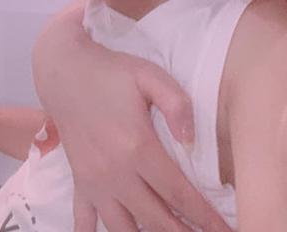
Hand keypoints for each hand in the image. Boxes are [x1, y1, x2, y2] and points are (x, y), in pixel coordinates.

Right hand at [32, 8, 231, 231]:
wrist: (64, 70)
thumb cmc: (112, 72)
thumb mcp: (149, 76)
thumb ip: (177, 104)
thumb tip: (191, 140)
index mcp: (137, 147)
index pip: (178, 192)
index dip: (203, 215)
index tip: (222, 228)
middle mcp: (115, 172)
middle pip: (156, 218)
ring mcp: (93, 181)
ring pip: (123, 228)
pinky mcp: (79, 182)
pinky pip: (84, 220)